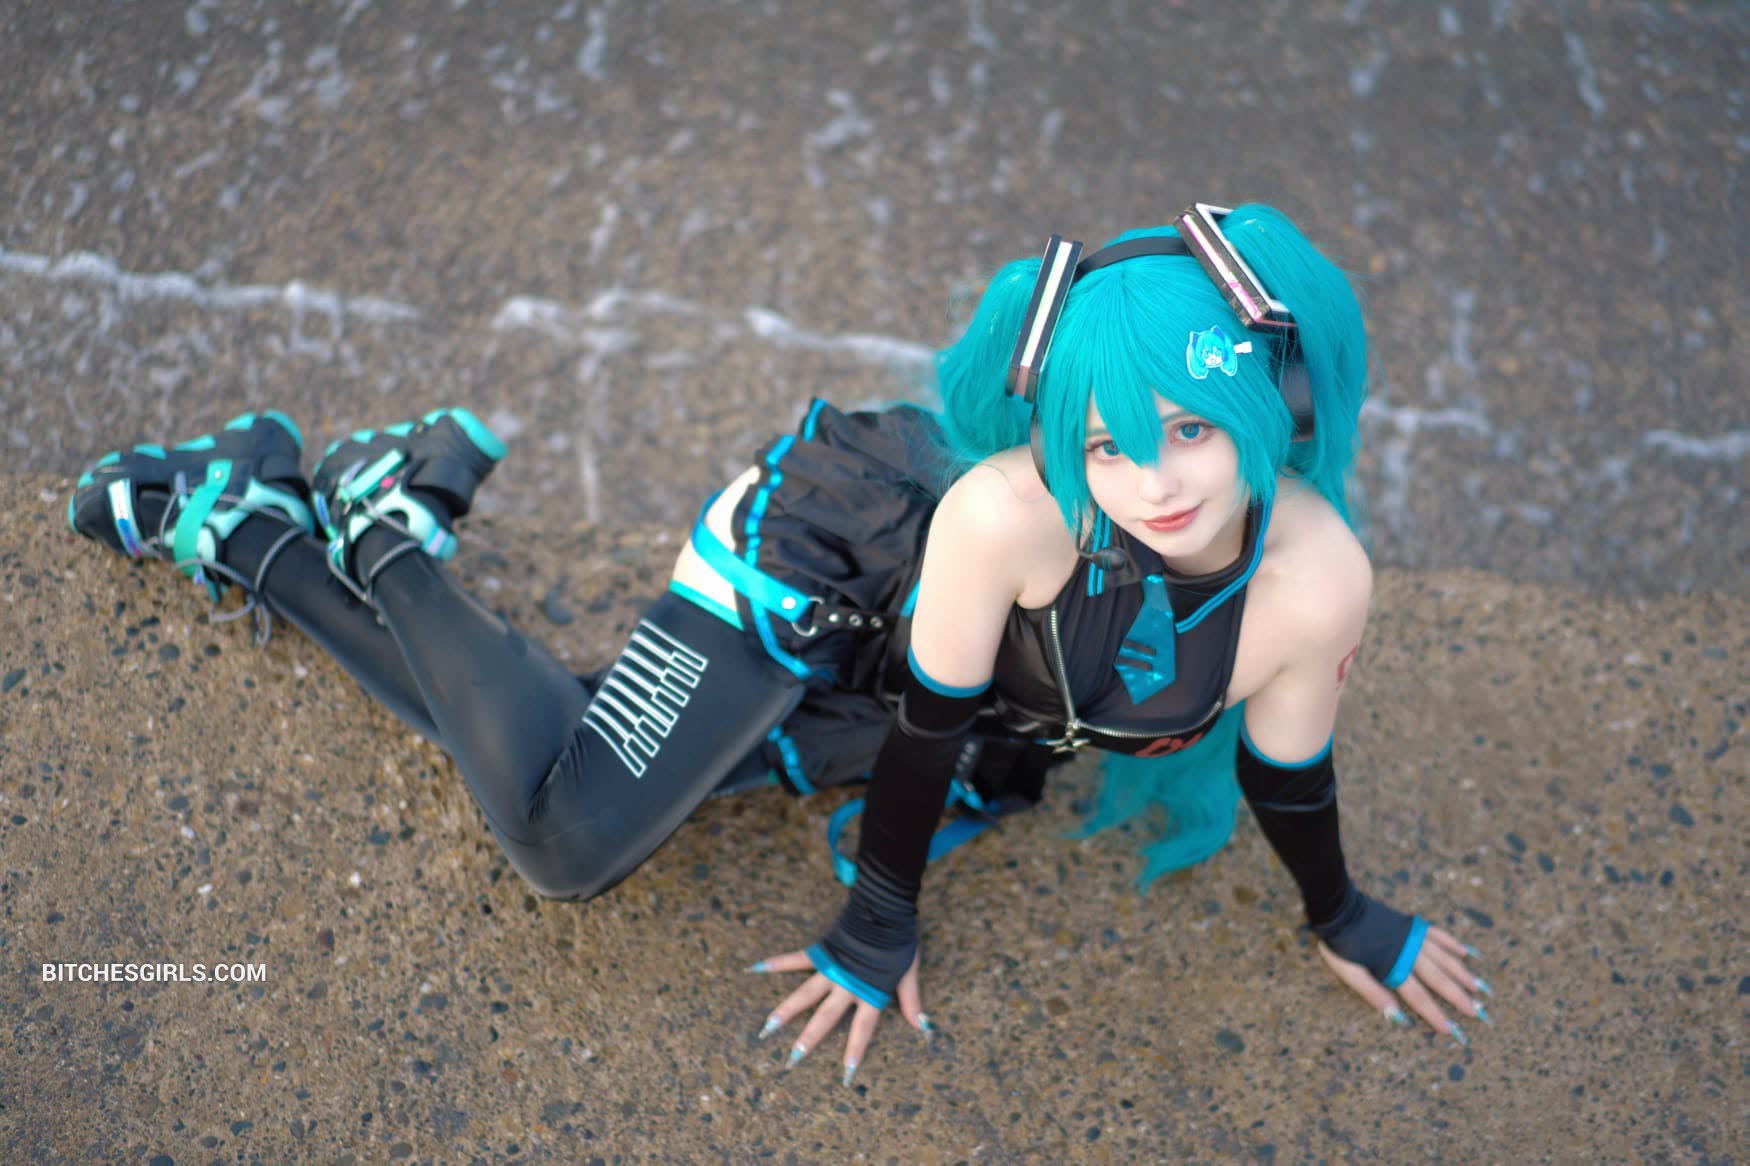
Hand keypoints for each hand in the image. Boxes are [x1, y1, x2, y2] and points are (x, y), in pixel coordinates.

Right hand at [747, 948, 928, 1085]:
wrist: (885, 908)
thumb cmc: (899, 940)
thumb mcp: (909, 971)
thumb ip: (910, 1000)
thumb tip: (922, 1027)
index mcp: (869, 992)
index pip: (862, 1029)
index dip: (854, 1051)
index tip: (845, 1074)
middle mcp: (847, 984)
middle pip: (825, 1017)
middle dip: (809, 1039)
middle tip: (792, 1058)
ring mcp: (832, 968)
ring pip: (805, 994)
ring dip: (786, 1011)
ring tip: (768, 1026)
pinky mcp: (822, 950)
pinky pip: (796, 959)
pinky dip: (777, 963)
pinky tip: (756, 968)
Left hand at [1317, 924, 1491, 1044]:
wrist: (1339, 908)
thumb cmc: (1340, 944)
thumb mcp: (1348, 972)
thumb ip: (1372, 993)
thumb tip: (1396, 1016)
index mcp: (1393, 967)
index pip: (1418, 996)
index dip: (1434, 1014)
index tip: (1451, 1029)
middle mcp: (1408, 952)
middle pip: (1438, 979)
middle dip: (1458, 997)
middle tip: (1477, 1012)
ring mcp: (1412, 937)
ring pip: (1444, 958)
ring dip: (1462, 973)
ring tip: (1478, 987)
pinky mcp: (1410, 924)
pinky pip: (1437, 934)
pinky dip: (1452, 943)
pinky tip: (1465, 952)